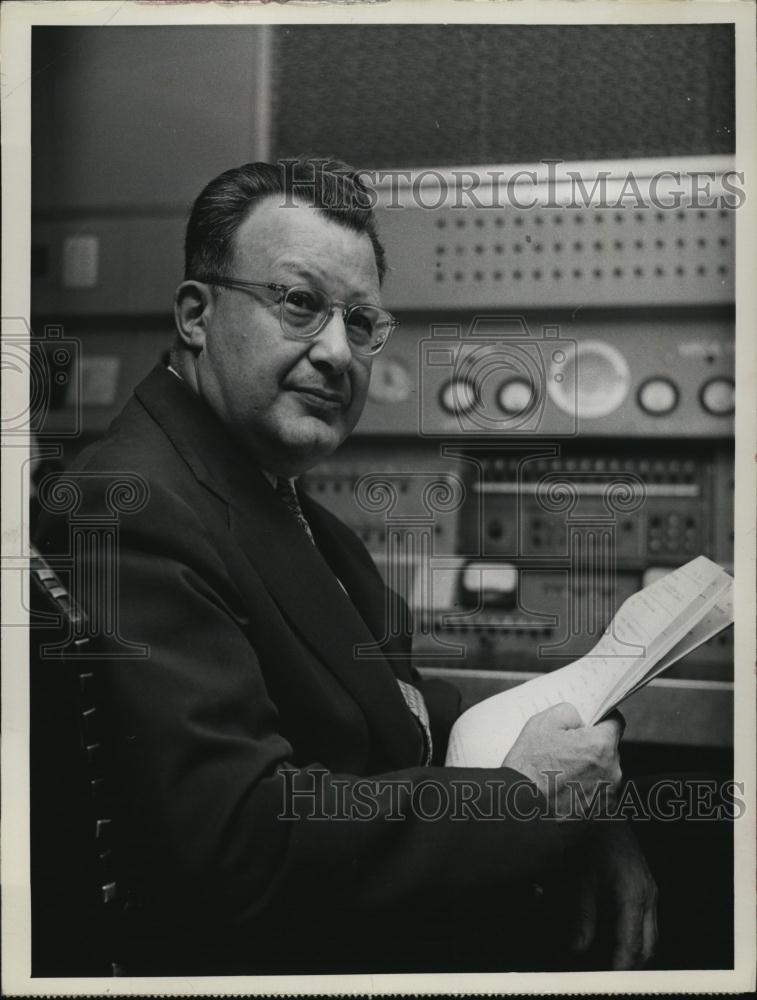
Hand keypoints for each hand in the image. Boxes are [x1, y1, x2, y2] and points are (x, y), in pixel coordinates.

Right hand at [502, 702, 622, 817]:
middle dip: (592, 748)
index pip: (615, 723)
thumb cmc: (529, 767)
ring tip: (562, 774)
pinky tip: (566, 791)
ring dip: (590, 770)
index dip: (601, 720)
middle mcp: (612, 772)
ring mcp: (607, 796)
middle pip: (609, 750)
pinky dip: (586, 790)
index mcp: (601, 746)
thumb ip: (570, 712)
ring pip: (604, 772)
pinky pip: (599, 793)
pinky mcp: (601, 814)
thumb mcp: (543, 723)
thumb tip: (580, 720)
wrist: (520, 808)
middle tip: (566, 752)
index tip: (590, 724)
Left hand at [569, 821, 657, 968]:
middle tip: (612, 972)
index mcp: (633, 896)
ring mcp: (650, 889)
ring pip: (651, 933)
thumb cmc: (590, 841)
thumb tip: (578, 948)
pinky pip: (648, 918)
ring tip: (614, 958)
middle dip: (632, 963)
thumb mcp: (581, 880)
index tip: (610, 979)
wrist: (602, 811)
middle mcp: (648, 895)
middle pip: (648, 945)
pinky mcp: (647, 883)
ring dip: (635, 948)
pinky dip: (636, 932)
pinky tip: (617, 933)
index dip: (620, 966)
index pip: (631, 945)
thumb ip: (582, 918)